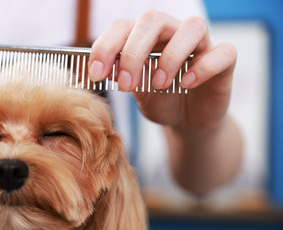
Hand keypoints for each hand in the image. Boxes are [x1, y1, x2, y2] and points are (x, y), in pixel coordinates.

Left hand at [88, 10, 236, 131]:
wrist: (185, 120)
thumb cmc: (158, 99)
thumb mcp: (134, 89)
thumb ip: (120, 76)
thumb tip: (99, 70)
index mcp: (144, 35)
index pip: (122, 26)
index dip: (105, 47)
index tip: (95, 75)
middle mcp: (172, 32)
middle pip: (153, 20)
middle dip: (133, 53)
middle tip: (126, 85)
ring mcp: (199, 44)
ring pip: (192, 27)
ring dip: (170, 57)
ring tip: (158, 84)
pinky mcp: (223, 61)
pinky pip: (223, 52)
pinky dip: (204, 67)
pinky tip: (187, 83)